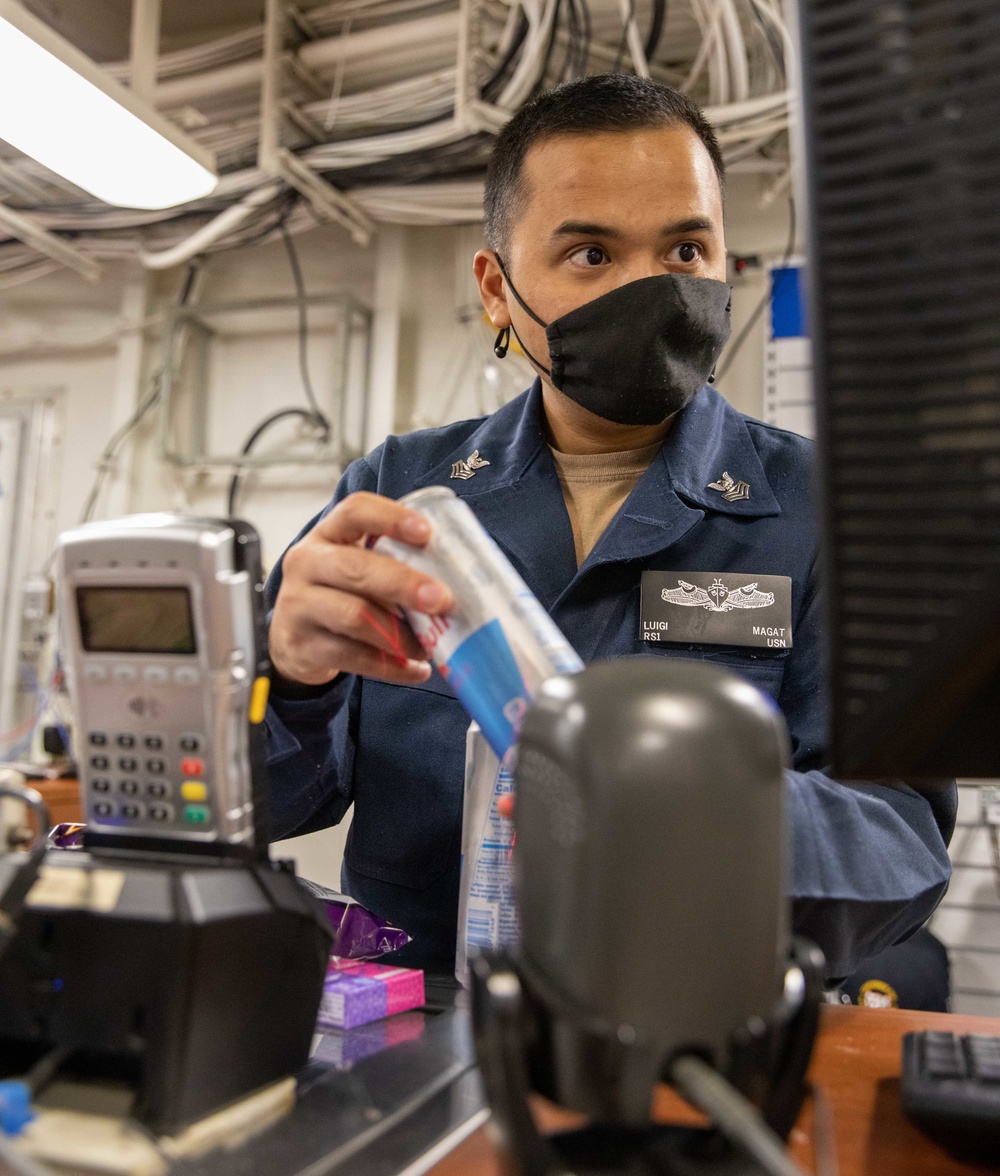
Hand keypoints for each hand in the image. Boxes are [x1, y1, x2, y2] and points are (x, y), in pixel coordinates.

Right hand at [269, 491, 453, 687]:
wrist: (293, 637)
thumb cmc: (340, 592)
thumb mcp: (357, 566)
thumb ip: (394, 563)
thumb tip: (463, 579)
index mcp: (328, 534)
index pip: (354, 512)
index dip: (390, 518)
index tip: (426, 533)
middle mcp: (306, 563)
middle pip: (356, 568)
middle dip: (404, 584)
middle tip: (443, 600)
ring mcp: (299, 605)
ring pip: (355, 616)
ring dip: (401, 634)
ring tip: (429, 646)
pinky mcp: (303, 645)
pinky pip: (354, 657)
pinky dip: (391, 667)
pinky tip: (416, 670)